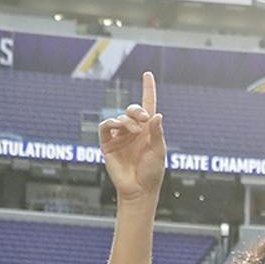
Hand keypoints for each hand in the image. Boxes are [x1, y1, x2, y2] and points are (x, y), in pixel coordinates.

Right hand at [98, 71, 164, 203]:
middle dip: (136, 109)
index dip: (148, 89)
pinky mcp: (108, 143)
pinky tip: (119, 127)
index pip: (148, 106)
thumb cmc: (152, 172)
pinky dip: (111, 123)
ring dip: (127, 121)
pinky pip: (105, 127)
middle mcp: (134, 131)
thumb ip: (156, 133)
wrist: (139, 189)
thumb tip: (157, 114)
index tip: (148, 74)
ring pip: (120, 118)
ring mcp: (120, 136)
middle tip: (143, 117)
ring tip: (134, 131)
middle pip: (132, 109)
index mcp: (149, 131)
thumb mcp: (159, 151)